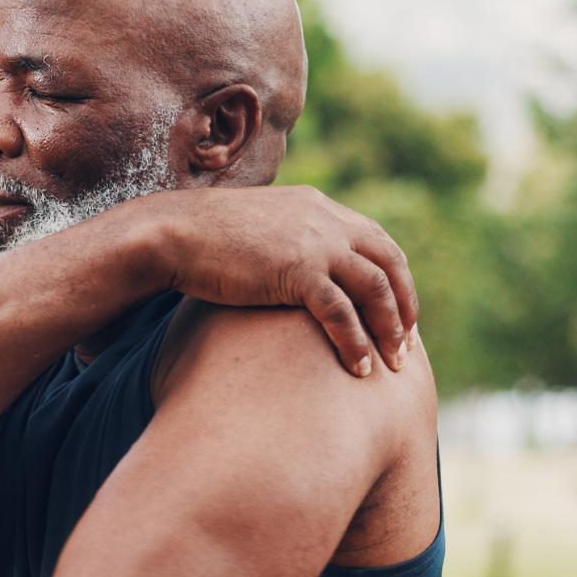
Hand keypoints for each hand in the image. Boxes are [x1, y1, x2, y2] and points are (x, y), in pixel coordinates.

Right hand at [128, 185, 416, 376]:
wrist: (171, 234)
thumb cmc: (202, 240)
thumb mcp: (256, 231)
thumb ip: (284, 243)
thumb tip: (288, 271)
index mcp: (320, 207)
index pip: (378, 242)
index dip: (395, 279)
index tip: (397, 314)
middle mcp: (327, 220)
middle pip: (389, 264)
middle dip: (404, 307)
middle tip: (405, 345)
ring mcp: (316, 243)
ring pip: (375, 288)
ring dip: (389, 329)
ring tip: (392, 364)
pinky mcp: (298, 270)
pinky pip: (342, 312)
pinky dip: (355, 342)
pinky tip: (359, 368)